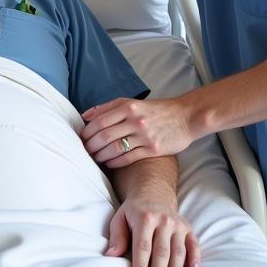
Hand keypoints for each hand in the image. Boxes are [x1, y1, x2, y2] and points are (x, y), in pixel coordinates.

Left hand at [81, 96, 196, 166]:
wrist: (185, 117)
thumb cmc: (156, 110)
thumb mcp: (132, 103)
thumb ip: (108, 107)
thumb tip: (85, 116)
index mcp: (129, 107)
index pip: (100, 120)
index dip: (88, 131)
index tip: (81, 138)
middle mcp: (136, 120)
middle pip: (105, 135)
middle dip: (91, 145)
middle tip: (85, 151)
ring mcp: (145, 136)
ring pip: (115, 148)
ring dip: (101, 155)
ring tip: (95, 158)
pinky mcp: (153, 149)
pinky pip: (129, 158)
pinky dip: (115, 162)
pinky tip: (109, 163)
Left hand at [106, 188, 199, 266]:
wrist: (153, 192)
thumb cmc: (134, 210)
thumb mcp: (120, 218)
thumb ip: (117, 236)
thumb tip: (110, 255)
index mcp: (144, 218)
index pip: (142, 245)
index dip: (141, 264)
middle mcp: (163, 220)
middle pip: (161, 251)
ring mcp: (177, 224)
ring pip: (178, 250)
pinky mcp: (187, 227)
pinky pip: (194, 243)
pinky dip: (195, 256)